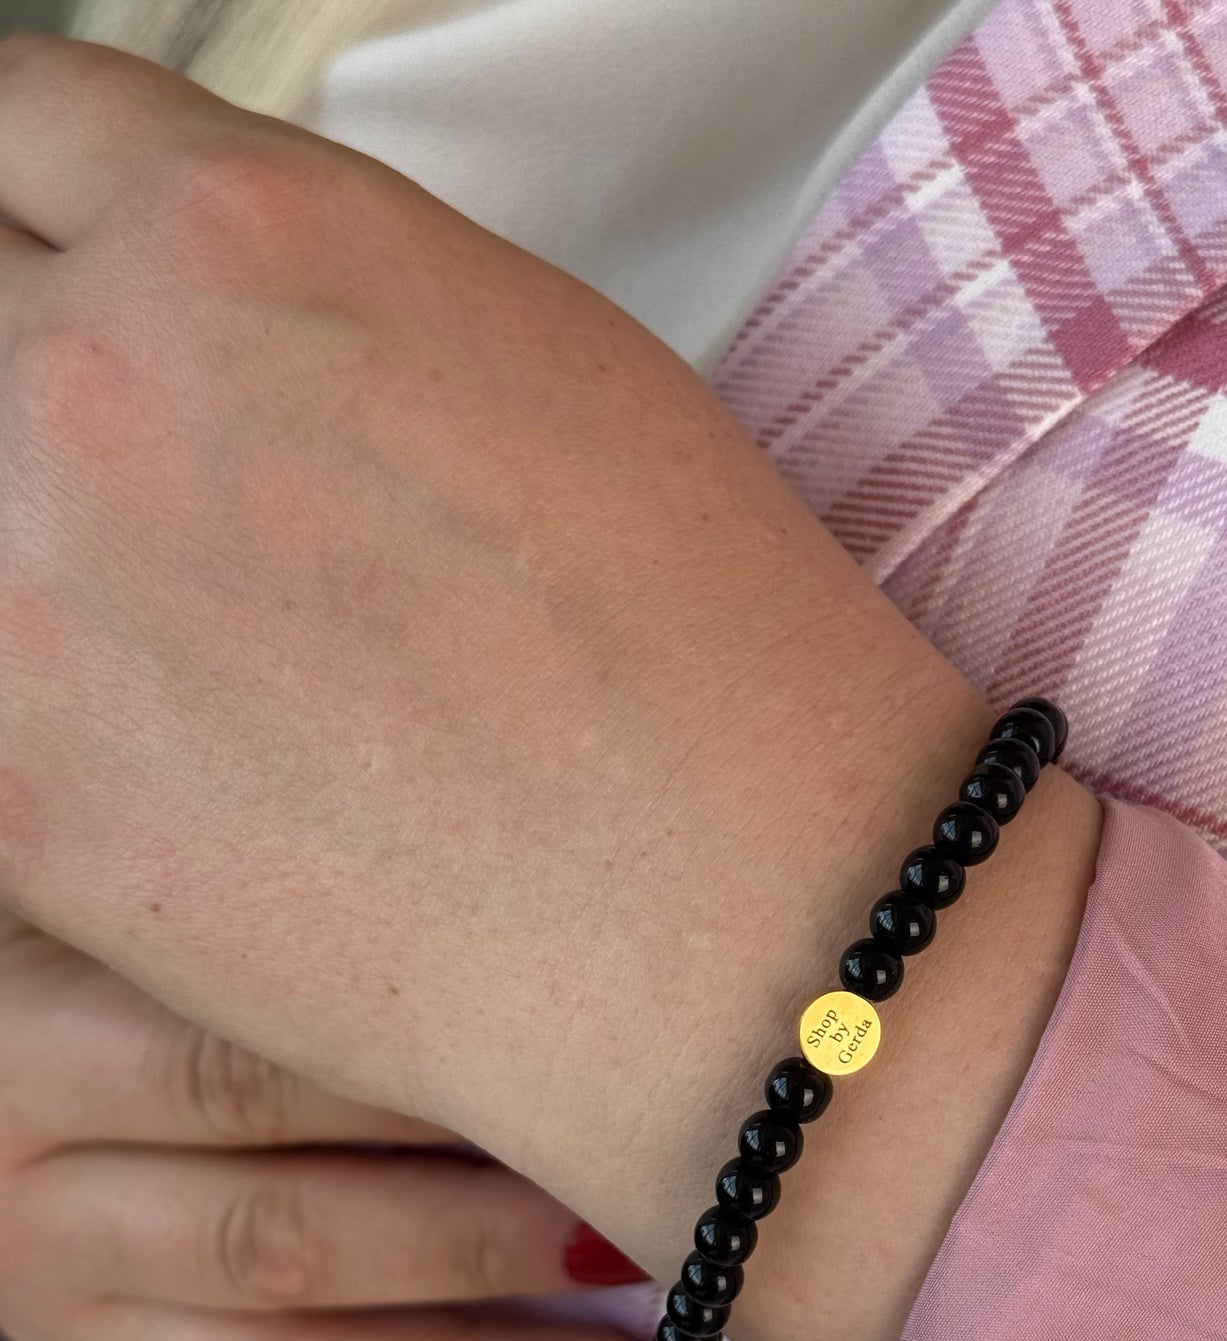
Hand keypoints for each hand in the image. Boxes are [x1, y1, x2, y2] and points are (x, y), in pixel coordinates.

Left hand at [0, 36, 1099, 1340]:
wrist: (735, 905)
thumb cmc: (699, 652)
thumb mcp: (529, 362)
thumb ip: (313, 299)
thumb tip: (216, 317)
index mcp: (247, 231)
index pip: (11, 128)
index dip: (28, 215)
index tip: (39, 274)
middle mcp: (101, 377)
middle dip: (30, 387)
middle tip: (120, 495)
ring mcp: (28, 588)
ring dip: (36, 574)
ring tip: (180, 663)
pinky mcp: (14, 796)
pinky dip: (45, 727)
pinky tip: (171, 771)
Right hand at [0, 915, 661, 1340]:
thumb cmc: (86, 947)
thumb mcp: (127, 907)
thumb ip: (262, 911)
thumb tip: (492, 884)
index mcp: (41, 1047)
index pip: (242, 1078)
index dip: (412, 1097)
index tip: (584, 1091)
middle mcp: (39, 1198)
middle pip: (280, 1238)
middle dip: (473, 1251)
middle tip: (640, 1243)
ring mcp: (67, 1315)